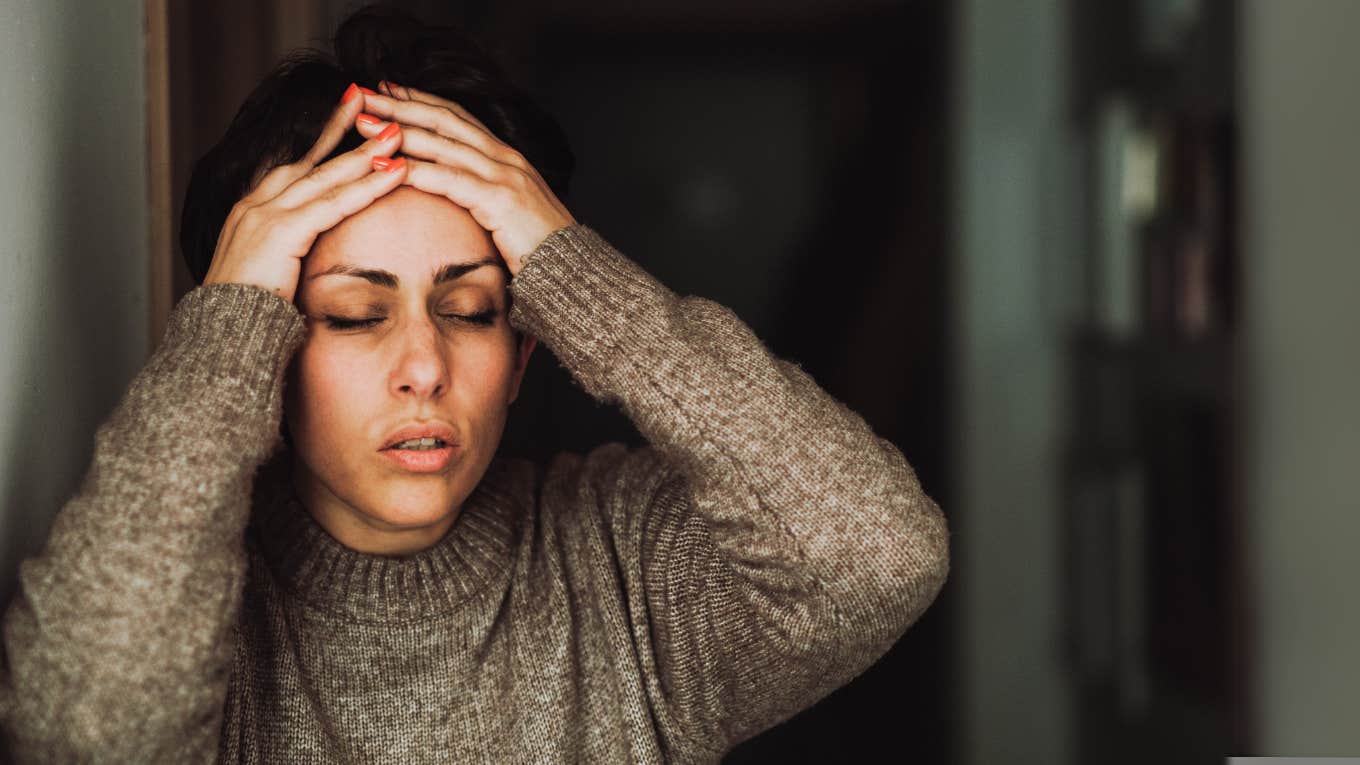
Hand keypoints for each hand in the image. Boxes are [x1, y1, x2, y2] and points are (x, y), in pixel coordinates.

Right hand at [202, 84, 408, 303]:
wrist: (221, 339)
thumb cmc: (248, 318)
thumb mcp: (270, 278)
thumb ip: (289, 258)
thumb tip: (310, 260)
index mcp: (252, 214)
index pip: (293, 168)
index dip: (322, 141)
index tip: (347, 115)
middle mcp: (256, 206)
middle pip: (310, 159)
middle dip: (343, 128)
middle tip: (371, 99)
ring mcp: (265, 215)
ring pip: (326, 175)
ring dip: (365, 152)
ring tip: (397, 132)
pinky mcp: (281, 232)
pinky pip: (334, 202)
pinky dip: (368, 185)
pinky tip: (396, 171)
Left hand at [354, 81, 575, 275]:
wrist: (572, 273)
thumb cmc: (539, 250)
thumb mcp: (508, 213)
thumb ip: (483, 196)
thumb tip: (455, 195)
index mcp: (506, 158)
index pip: (456, 118)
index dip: (420, 101)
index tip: (386, 91)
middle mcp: (504, 158)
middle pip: (443, 120)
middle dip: (399, 105)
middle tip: (360, 95)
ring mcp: (503, 175)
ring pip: (441, 143)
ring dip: (397, 130)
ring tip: (361, 124)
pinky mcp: (498, 199)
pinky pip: (448, 179)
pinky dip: (414, 170)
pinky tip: (385, 166)